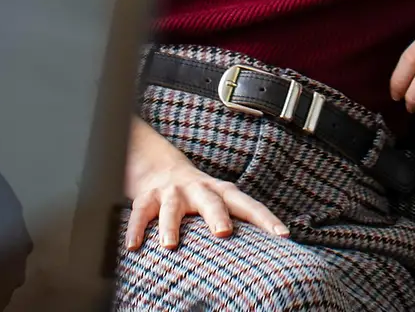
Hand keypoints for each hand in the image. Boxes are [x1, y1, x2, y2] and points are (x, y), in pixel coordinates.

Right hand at [122, 116, 288, 252]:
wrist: (160, 166)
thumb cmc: (198, 194)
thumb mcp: (217, 201)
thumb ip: (234, 219)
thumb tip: (269, 249)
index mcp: (220, 192)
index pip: (247, 204)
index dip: (265, 218)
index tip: (282, 235)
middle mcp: (198, 189)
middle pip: (211, 200)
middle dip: (217, 214)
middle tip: (224, 232)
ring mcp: (172, 192)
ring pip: (172, 207)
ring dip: (171, 225)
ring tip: (170, 245)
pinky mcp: (148, 198)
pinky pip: (139, 213)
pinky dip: (135, 229)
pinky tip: (132, 246)